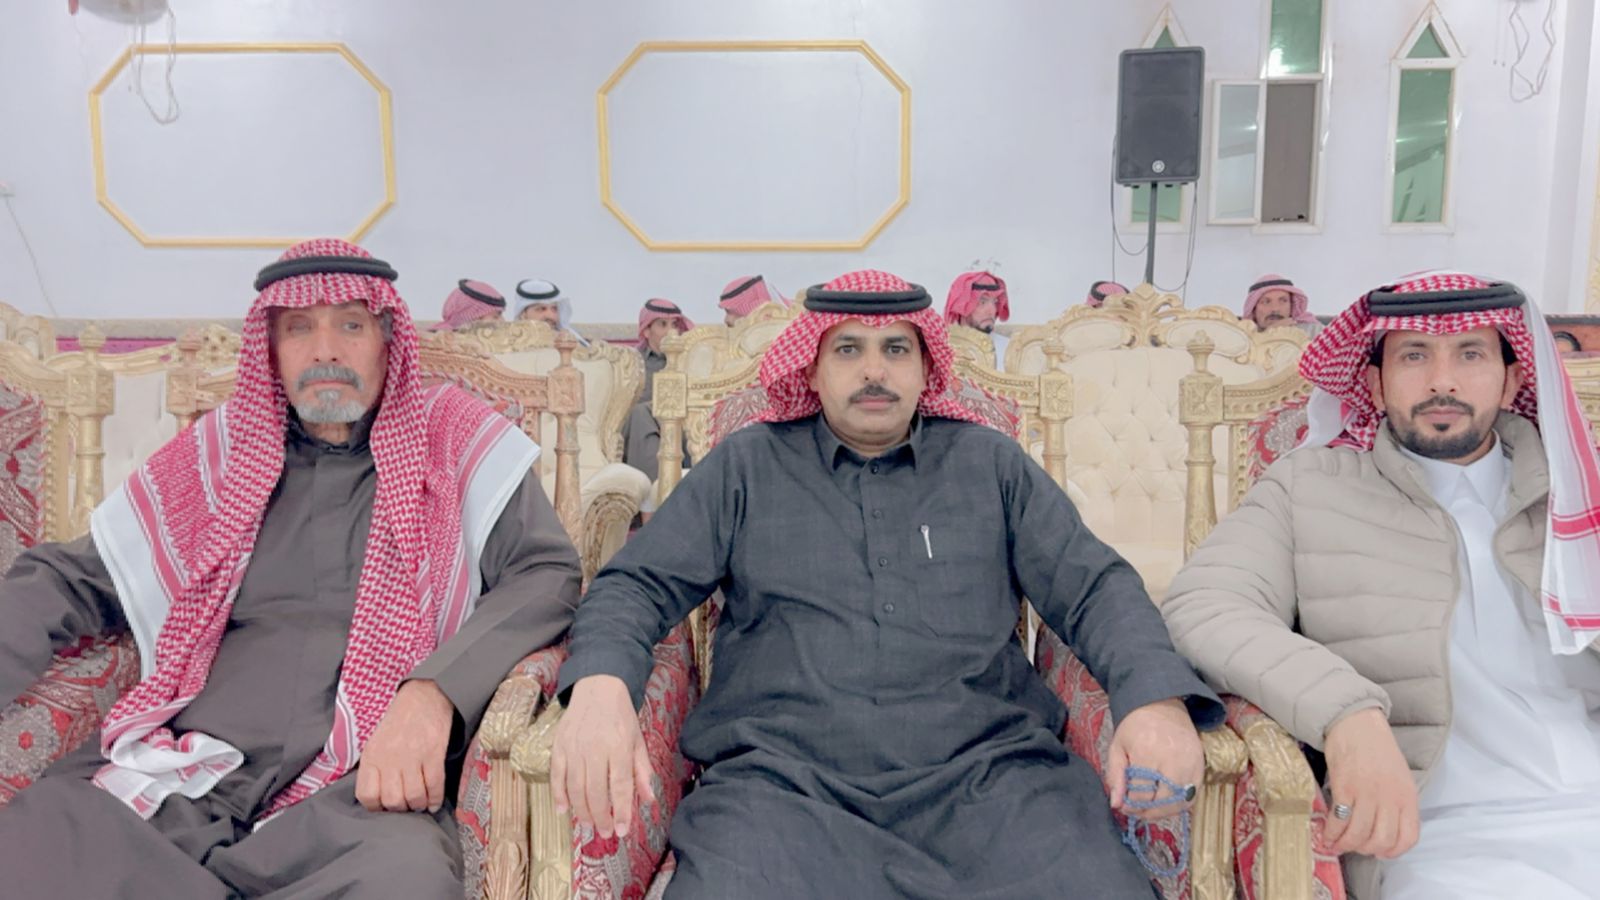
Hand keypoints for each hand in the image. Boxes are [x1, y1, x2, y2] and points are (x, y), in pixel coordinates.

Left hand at [356, 679, 454, 812]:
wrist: (424, 695)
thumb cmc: (398, 719)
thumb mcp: (375, 740)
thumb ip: (373, 767)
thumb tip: (376, 796)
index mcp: (372, 755)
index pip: (367, 795)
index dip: (376, 807)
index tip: (384, 806)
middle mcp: (390, 758)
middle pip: (392, 800)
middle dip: (400, 808)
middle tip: (405, 804)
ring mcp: (413, 756)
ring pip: (414, 796)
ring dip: (418, 805)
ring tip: (420, 803)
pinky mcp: (434, 753)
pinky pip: (435, 785)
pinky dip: (436, 799)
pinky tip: (434, 803)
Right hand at [550, 674, 655, 838]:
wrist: (597, 687)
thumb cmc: (621, 716)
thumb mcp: (638, 740)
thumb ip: (642, 771)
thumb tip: (649, 800)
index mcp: (619, 746)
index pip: (620, 785)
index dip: (621, 811)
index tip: (622, 831)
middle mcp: (595, 748)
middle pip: (596, 791)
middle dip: (601, 817)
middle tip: (606, 833)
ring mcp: (574, 747)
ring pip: (575, 787)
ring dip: (582, 811)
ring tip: (589, 826)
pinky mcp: (558, 745)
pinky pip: (556, 775)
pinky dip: (559, 795)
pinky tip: (564, 811)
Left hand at [1105, 698, 1203, 819]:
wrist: (1162, 705)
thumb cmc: (1135, 726)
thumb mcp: (1117, 746)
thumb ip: (1115, 776)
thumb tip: (1116, 804)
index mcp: (1147, 753)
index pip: (1141, 793)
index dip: (1130, 806)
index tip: (1123, 806)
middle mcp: (1172, 760)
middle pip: (1162, 801)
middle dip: (1147, 812)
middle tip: (1137, 811)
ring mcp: (1190, 764)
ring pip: (1179, 802)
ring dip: (1164, 812)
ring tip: (1150, 810)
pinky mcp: (1201, 766)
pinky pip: (1193, 796)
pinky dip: (1180, 805)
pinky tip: (1166, 803)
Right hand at [1323, 708, 1418, 857]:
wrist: (1356, 723)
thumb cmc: (1377, 749)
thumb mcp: (1399, 777)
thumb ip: (1397, 803)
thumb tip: (1384, 829)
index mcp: (1407, 796)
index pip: (1408, 837)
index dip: (1392, 851)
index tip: (1379, 852)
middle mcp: (1390, 798)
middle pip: (1381, 840)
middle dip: (1365, 849)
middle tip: (1354, 846)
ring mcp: (1368, 793)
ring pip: (1359, 834)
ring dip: (1346, 844)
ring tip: (1337, 843)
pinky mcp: (1345, 788)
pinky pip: (1339, 820)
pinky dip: (1332, 832)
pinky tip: (1327, 834)